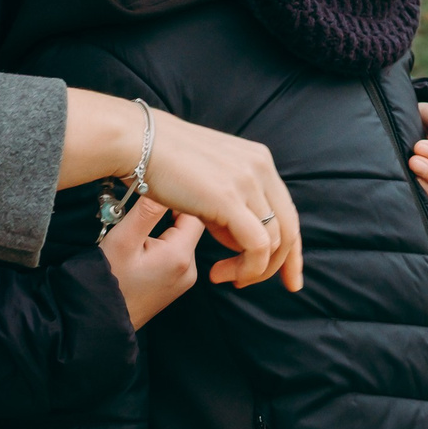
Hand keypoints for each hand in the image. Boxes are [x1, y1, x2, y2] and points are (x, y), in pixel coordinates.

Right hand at [60, 90, 301, 290]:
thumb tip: (236, 231)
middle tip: (273, 287)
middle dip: (286, 265)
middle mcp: (260, 167)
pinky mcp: (231, 198)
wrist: (136, 141)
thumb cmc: (160, 160)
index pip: (287, 211)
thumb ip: (228, 202)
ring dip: (252, 269)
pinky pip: (257, 246)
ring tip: (224, 275)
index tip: (288, 275)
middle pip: (290, 228)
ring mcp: (247, 181)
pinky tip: (221, 272)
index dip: (291, 248)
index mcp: (258, 159)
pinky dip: (247, 267)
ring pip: (275, 241)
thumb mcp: (207, 179)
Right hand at [99, 197, 203, 328]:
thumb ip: (147, 210)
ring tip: (139, 229)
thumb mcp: (124, 239)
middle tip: (143, 209)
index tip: (158, 192)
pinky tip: (143, 247)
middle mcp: (190, 269)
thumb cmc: (109, 279)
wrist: (101, 320)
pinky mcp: (175, 285)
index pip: (195, 213)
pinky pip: (176, 254)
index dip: (178, 199)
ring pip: (181, 239)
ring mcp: (184, 280)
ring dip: (164, 229)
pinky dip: (163, 244)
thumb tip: (163, 184)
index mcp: (181, 255)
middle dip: (169, 214)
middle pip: (189, 226)